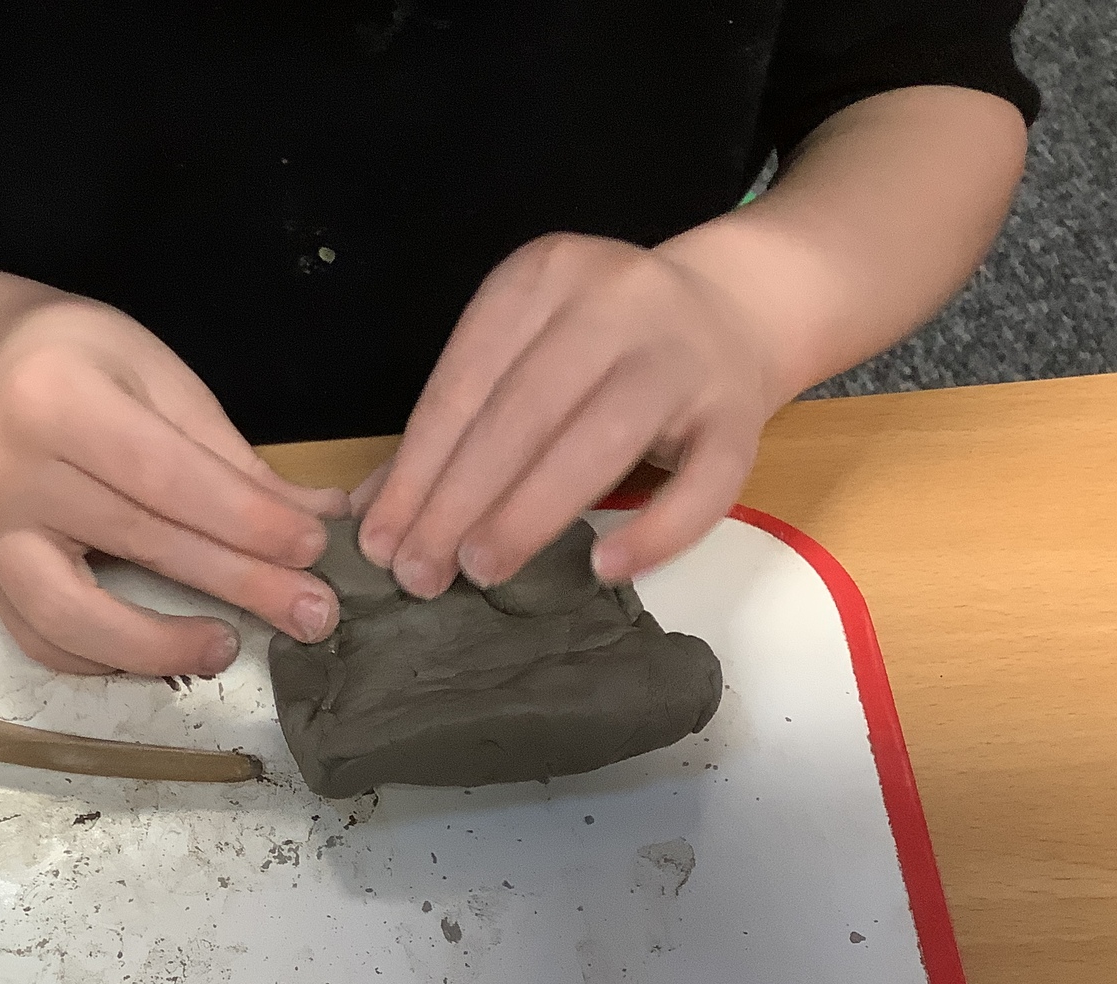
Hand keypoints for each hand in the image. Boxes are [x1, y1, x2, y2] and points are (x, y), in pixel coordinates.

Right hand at [0, 298, 346, 676]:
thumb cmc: (89, 366)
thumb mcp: (162, 381)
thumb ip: (231, 458)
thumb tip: (319, 519)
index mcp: (56, 399)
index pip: (165, 476)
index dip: (244, 519)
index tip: (311, 548)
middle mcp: (9, 470)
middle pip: (137, 542)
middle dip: (236, 582)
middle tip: (310, 614)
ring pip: (71, 616)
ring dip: (159, 646)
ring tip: (227, 648)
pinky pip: (39, 640)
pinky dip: (103, 660)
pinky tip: (160, 655)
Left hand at [355, 232, 779, 597]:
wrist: (734, 308)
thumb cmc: (601, 347)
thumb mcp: (523, 355)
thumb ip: (455, 424)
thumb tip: (374, 514)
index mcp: (543, 278)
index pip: (464, 383)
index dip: (417, 469)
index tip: (380, 540)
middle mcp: (616, 302)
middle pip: (523, 412)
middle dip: (459, 500)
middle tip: (420, 573)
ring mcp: (685, 357)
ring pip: (601, 441)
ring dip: (531, 513)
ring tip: (482, 571)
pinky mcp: (741, 415)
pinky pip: (703, 485)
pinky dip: (654, 531)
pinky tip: (602, 568)